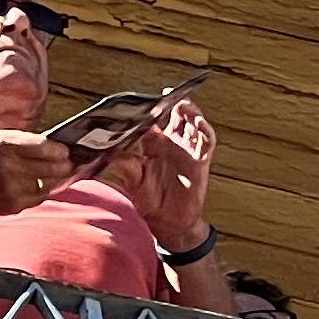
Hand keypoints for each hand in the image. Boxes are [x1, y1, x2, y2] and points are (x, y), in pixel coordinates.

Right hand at [0, 128, 76, 222]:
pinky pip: (39, 197)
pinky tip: (44, 185)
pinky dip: (44, 191)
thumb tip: (54, 145)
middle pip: (50, 166)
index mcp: (4, 144)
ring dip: (57, 179)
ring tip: (62, 174)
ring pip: (48, 183)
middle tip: (70, 164)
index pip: (42, 145)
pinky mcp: (13, 204)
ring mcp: (11, 187)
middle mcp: (8, 165)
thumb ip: (22, 141)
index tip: (66, 150)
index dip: (59, 149)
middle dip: (64, 165)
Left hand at [117, 97, 215, 251]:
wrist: (168, 222)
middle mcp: (170, 144)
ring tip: (184, 104)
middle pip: (175, 115)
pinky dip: (204, 129)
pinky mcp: (200, 160)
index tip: (145, 100)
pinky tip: (198, 123)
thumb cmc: (149, 201)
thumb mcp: (134, 182)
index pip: (151, 120)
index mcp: (152, 145)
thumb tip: (112, 152)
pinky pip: (206, 140)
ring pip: (192, 122)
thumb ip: (126, 165)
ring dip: (190, 111)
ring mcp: (186, 150)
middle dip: (173, 103)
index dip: (150, 109)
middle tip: (168, 95)